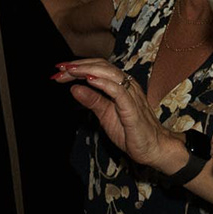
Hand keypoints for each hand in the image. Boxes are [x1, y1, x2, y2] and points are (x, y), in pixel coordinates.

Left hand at [56, 60, 188, 173]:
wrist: (152, 147)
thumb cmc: (131, 131)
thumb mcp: (104, 114)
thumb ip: (92, 100)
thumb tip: (73, 88)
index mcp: (121, 85)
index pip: (99, 68)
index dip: (79, 66)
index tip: (59, 70)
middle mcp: (128, 85)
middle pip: (103, 66)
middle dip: (79, 66)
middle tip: (60, 69)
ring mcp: (132, 95)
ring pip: (110, 74)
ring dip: (88, 70)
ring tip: (71, 71)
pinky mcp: (133, 108)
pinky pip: (118, 92)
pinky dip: (104, 84)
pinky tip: (90, 80)